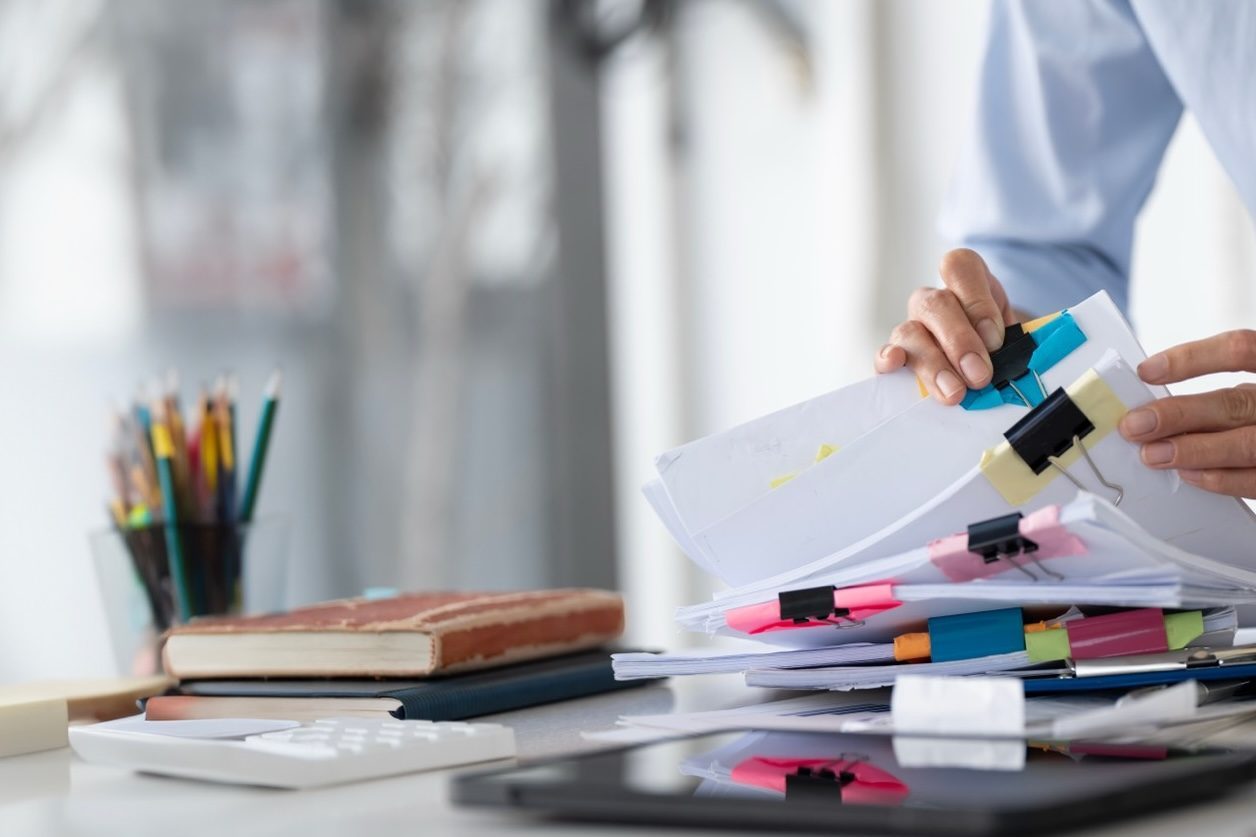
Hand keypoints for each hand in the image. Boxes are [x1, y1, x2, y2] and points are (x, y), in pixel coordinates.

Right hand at [875, 249, 1019, 403]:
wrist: (983, 371)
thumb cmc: (998, 349)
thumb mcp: (1013, 336)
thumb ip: (1012, 341)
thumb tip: (1014, 358)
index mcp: (965, 282)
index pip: (960, 267)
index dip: (976, 301)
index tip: (995, 340)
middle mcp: (933, 301)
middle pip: (935, 304)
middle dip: (959, 342)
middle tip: (979, 376)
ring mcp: (911, 327)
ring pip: (910, 331)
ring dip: (933, 363)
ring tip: (954, 393)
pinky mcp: (894, 355)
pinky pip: (884, 352)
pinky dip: (887, 357)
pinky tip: (894, 363)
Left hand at [1118, 330, 1255, 497]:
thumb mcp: (1250, 395)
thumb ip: (1217, 398)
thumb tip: (1152, 408)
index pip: (1241, 350)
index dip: (1192, 359)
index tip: (1147, 371)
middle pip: (1235, 403)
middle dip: (1178, 415)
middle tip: (1135, 425)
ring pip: (1244, 445)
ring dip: (1192, 451)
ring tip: (1152, 454)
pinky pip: (1255, 480)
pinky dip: (1218, 478)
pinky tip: (1186, 472)